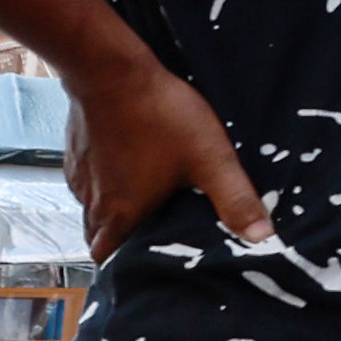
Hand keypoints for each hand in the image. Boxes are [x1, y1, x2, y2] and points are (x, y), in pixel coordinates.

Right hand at [65, 63, 272, 261]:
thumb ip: (236, 200)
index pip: (108, 257)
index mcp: (121, 212)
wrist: (110, 71)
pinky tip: (126, 173)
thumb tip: (264, 239)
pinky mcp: (75, 152)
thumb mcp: (211, 160)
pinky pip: (86, 182)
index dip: (122, 266)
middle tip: (146, 242)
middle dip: (118, 244)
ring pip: (91, 209)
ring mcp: (79, 175)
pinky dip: (103, 186)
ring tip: (140, 210)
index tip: (142, 268)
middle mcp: (93, 200)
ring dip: (110, 215)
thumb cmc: (161, 116)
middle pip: (98, 236)